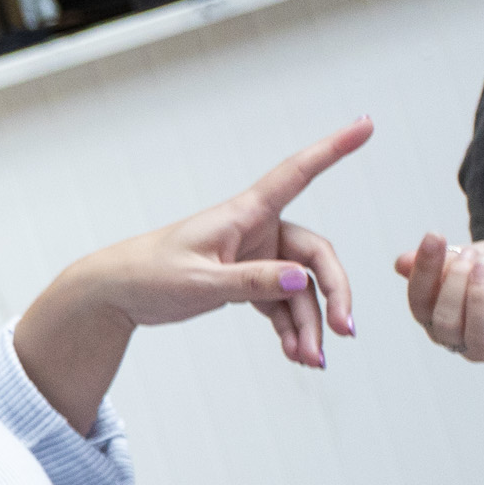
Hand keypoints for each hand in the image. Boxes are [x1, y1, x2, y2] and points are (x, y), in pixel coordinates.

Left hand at [78, 117, 368, 367]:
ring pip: (301, 288)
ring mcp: (255, 257)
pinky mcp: (247, 281)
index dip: (333, 148)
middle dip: (333, 293)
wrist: (118, 293)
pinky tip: (296, 353)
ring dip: (310, 324)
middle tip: (344, 331)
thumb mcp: (200, 282)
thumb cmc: (150, 274)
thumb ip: (252, 281)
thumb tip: (302, 279)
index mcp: (244, 214)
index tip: (366, 124)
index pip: (297, 173)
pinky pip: (282, 304)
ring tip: (310, 360)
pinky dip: (291, 328)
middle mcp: (257, 231)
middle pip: (315, 255)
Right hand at [394, 233, 483, 378]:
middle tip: (472, 254)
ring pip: (475, 338)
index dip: (423, 271)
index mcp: (444, 317)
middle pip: (442, 323)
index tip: (434, 236)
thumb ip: (442, 263)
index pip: (421, 303)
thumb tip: (401, 263)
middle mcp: (465, 339)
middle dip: (452, 282)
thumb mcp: (473, 258)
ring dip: (476, 298)